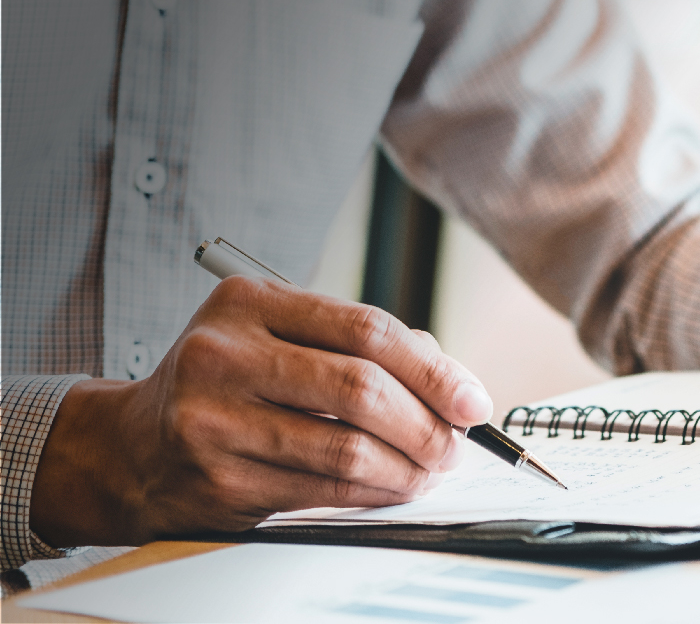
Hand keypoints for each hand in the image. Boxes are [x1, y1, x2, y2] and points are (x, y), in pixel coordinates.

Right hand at [30, 277, 493, 547]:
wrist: (131, 446)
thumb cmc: (227, 383)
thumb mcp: (276, 334)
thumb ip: (358, 344)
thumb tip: (450, 381)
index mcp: (247, 303)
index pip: (366, 328)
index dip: (433, 368)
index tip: (471, 399)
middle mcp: (224, 355)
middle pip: (361, 388)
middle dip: (428, 422)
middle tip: (456, 444)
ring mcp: (215, 420)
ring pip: (346, 446)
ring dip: (407, 466)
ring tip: (430, 470)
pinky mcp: (218, 479)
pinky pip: (322, 488)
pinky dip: (373, 492)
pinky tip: (392, 488)